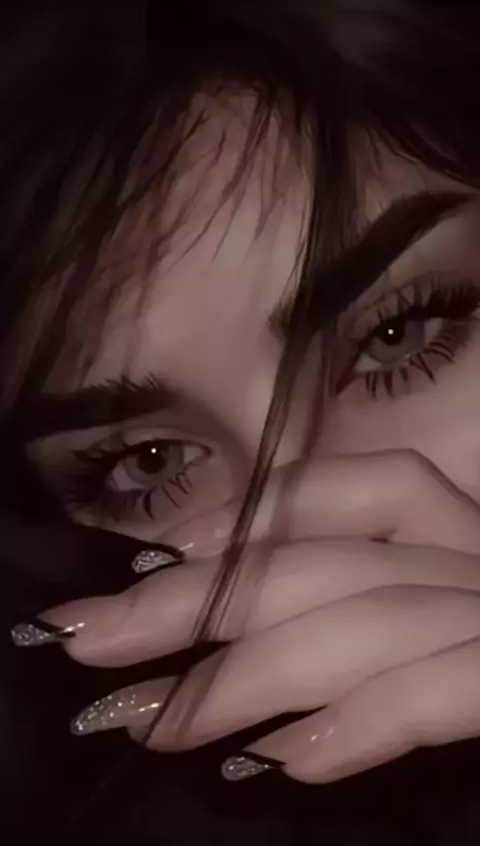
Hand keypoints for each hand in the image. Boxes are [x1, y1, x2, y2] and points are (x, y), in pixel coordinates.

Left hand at [23, 449, 479, 782]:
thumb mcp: (446, 613)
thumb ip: (376, 623)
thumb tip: (259, 671)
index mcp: (466, 530)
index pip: (359, 490)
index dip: (253, 518)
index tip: (156, 556)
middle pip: (326, 553)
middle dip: (200, 597)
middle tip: (90, 639)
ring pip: (368, 613)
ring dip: (251, 671)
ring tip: (157, 724)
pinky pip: (446, 683)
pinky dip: (369, 716)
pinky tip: (288, 760)